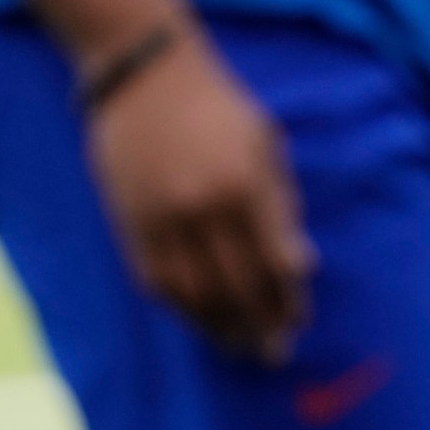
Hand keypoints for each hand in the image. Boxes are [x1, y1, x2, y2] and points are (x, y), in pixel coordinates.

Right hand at [86, 32, 315, 363]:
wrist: (143, 76)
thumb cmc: (216, 107)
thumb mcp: (264, 146)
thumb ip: (281, 207)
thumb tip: (299, 265)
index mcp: (245, 187)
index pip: (273, 264)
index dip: (287, 300)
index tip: (296, 323)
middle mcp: (203, 209)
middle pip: (235, 288)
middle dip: (257, 326)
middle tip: (270, 354)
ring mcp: (161, 217)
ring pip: (192, 292)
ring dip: (216, 325)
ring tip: (234, 345)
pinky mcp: (129, 220)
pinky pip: (154, 278)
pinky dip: (177, 305)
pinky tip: (195, 317)